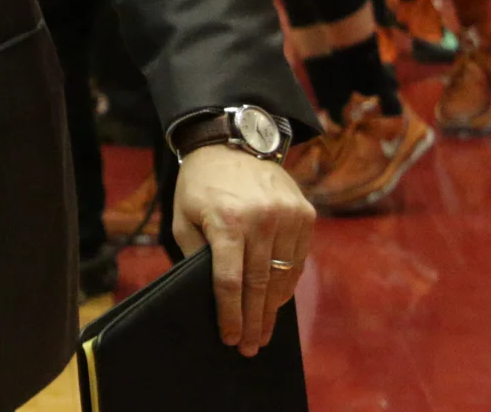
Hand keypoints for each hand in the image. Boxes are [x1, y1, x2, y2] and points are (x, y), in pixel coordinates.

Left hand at [172, 144, 314, 355]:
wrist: (231, 142)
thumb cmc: (200, 183)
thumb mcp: (184, 215)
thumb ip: (196, 254)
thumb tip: (211, 294)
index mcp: (228, 221)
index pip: (230, 281)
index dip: (230, 314)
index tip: (230, 338)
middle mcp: (263, 220)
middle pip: (259, 285)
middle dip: (254, 321)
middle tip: (250, 347)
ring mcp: (289, 217)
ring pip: (283, 276)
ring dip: (273, 309)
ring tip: (263, 332)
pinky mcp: (305, 214)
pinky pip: (298, 260)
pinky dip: (287, 283)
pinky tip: (276, 302)